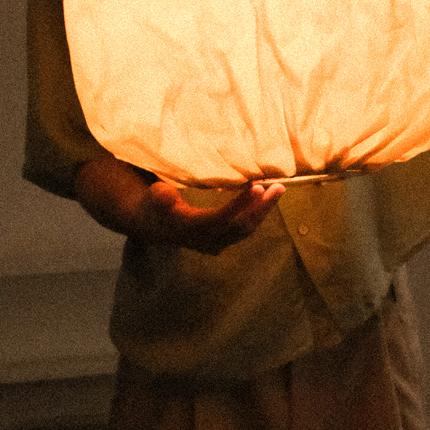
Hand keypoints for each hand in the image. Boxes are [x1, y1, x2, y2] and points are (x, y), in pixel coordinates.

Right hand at [78, 153, 283, 253]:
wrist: (151, 225)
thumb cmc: (154, 205)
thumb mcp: (152, 197)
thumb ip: (160, 197)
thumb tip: (165, 195)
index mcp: (192, 228)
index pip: (222, 217)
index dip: (240, 203)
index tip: (257, 186)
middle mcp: (207, 240)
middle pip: (240, 226)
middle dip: (261, 208)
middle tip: (278, 187)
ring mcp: (216, 243)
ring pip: (245, 229)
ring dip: (262, 211)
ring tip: (276, 190)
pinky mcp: (221, 241)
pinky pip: (243, 229)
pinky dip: (256, 215)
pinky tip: (265, 200)